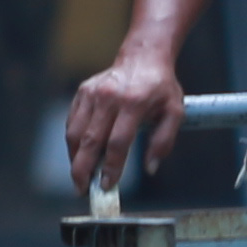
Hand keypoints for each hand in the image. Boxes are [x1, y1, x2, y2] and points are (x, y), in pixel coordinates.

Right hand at [63, 49, 185, 195]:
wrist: (143, 57)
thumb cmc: (160, 88)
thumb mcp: (174, 112)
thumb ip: (163, 141)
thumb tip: (151, 168)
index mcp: (134, 103)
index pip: (117, 143)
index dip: (111, 167)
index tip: (107, 185)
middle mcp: (109, 98)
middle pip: (90, 141)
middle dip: (83, 170)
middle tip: (82, 190)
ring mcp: (92, 94)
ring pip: (75, 133)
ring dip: (75, 158)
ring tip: (80, 176)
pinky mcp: (82, 92)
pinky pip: (72, 122)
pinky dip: (73, 142)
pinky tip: (79, 155)